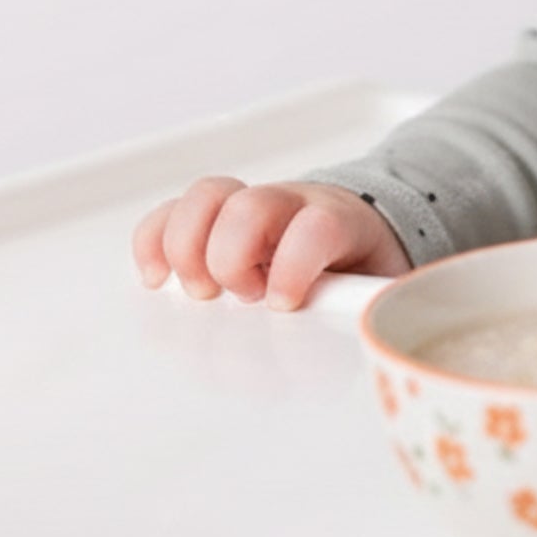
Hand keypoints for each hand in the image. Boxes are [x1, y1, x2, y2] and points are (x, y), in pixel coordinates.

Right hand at [131, 175, 413, 308]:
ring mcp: (248, 204)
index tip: (283, 303)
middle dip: (234, 257)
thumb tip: (360, 340)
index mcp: (341, 220)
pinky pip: (171, 212)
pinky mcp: (213, 218)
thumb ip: (368, 306)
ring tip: (201, 292)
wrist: (358, 228)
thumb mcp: (381, 286)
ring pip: (208, 196)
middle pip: (252, 205)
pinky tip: (157, 280)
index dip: (294, 264)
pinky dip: (154, 242)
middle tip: (244, 298)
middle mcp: (291, 203)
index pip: (317, 226)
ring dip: (189, 247)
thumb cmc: (363, 265)